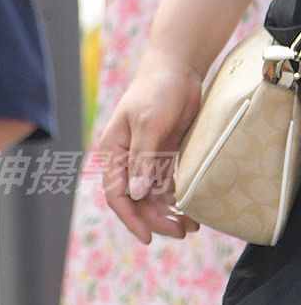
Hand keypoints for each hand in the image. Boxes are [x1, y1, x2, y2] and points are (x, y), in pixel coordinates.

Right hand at [97, 49, 203, 244]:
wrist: (177, 68)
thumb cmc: (157, 90)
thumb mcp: (149, 123)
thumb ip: (142, 159)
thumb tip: (138, 194)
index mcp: (113, 151)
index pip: (116, 193)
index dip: (131, 217)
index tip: (147, 237)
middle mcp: (126, 159)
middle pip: (137, 199)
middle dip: (156, 219)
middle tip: (181, 232)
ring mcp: (146, 158)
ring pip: (153, 195)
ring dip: (169, 212)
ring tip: (191, 226)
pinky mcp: (164, 155)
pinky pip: (168, 184)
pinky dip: (178, 199)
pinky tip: (191, 210)